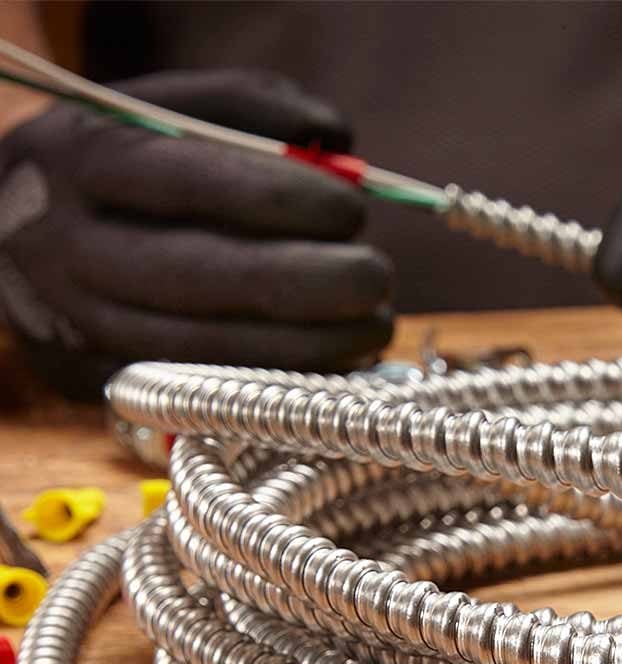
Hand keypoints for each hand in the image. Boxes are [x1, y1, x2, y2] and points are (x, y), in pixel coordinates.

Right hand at [0, 69, 392, 398]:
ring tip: (374, 325)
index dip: (289, 200)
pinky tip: (331, 362)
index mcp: (87, 160)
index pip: (199, 182)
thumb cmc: (113, 162)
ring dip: (313, 347)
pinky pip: (205, 392)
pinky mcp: (98, 380)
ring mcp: (82, 324)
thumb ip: (252, 107)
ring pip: (213, 350)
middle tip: (378, 279)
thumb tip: (340, 137)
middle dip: (315, 284)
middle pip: (210, 277)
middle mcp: (74, 248)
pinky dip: (279, 381)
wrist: (0, 229)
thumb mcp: (159, 107)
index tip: (354, 212)